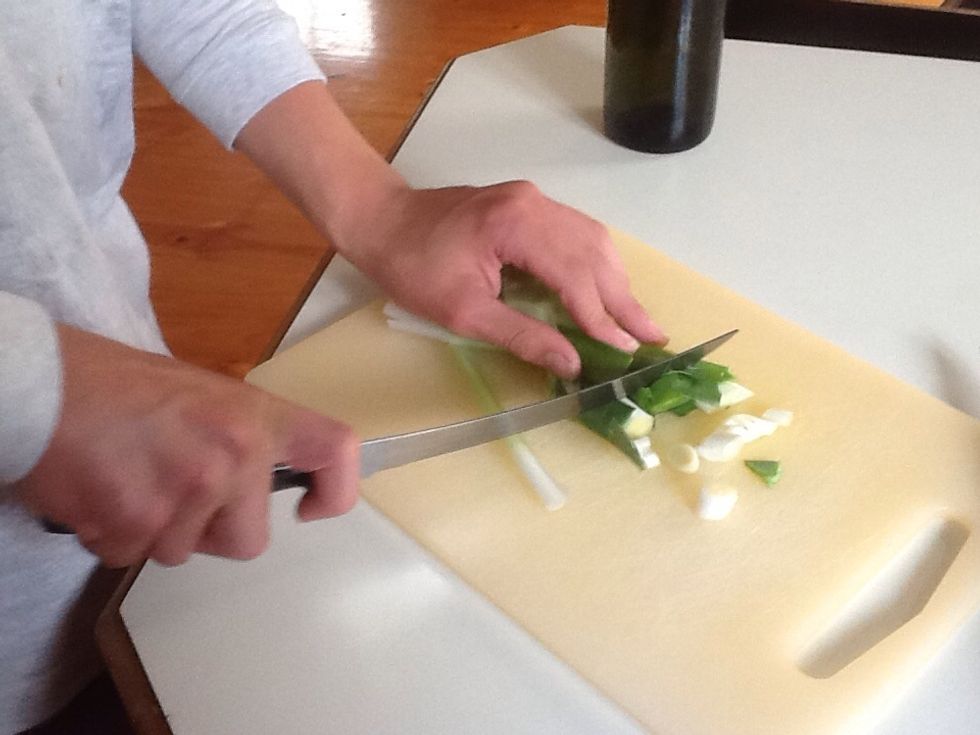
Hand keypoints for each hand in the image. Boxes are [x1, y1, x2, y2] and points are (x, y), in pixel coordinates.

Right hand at [14, 326, 358, 567]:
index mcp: (254, 417)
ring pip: (183, 552)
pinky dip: (112, 535)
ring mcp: (186, 492)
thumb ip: (240, 434)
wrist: (38, 384)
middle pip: (249, 540)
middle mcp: (233, 455)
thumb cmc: (113, 382)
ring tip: (127, 476)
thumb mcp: (200, 392)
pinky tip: (98, 489)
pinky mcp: (134, 522)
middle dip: (212, 530)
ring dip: (155, 530)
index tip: (312, 507)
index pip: (336, 450)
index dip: (339, 490)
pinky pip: (132, 555)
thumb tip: (258, 476)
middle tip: (174, 490)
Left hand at [232, 83, 664, 378]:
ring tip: (637, 318)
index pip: (576, 276)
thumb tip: (572, 362)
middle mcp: (534, 204)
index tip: (628, 349)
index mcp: (517, 226)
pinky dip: (596, 264)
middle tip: (654, 336)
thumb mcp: (463, 311)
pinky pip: (576, 232)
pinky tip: (606, 288)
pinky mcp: (527, 204)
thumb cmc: (412, 268)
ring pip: (592, 239)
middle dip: (624, 299)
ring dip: (616, 280)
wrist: (381, 219)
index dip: (602, 318)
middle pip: (595, 253)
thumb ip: (522, 335)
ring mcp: (532, 200)